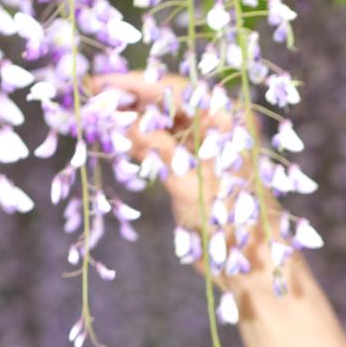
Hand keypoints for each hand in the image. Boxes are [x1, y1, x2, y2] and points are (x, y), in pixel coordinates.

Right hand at [84, 69, 280, 282]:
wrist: (254, 264)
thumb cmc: (232, 222)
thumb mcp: (188, 180)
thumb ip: (155, 146)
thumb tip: (118, 118)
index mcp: (228, 119)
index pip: (175, 90)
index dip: (134, 84)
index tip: (98, 82)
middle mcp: (220, 127)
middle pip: (167, 103)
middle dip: (129, 102)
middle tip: (91, 100)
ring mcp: (209, 147)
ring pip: (163, 124)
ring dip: (133, 122)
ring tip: (99, 120)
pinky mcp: (198, 168)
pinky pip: (166, 146)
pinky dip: (143, 143)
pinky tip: (118, 142)